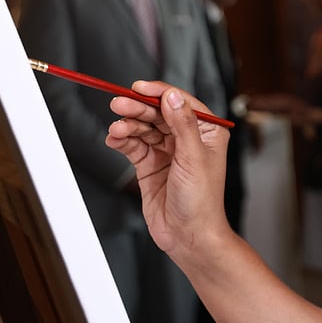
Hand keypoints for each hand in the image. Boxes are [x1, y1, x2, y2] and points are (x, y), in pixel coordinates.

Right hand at [106, 80, 230, 260]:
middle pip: (159, 113)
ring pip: (144, 128)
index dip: (159, 92)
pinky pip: (134, 146)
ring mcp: (167, 152)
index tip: (138, 87)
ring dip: (129, 125)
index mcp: (207, 132)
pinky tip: (114, 138)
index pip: (181, 103)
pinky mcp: (150, 166)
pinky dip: (123, 140)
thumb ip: (182, 124)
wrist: (188, 236)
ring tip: (116, 128)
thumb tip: (172, 95)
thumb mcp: (193, 158)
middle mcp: (187, 139)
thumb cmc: (201, 201)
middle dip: (139, 108)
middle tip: (118, 104)